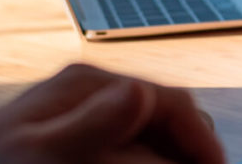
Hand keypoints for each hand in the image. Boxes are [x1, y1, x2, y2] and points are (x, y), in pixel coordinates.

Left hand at [0, 63, 224, 163]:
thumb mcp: (41, 152)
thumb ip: (91, 122)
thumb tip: (136, 92)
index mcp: (90, 84)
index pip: (171, 102)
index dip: (200, 139)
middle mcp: (94, 90)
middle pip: (165, 118)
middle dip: (184, 149)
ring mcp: (88, 111)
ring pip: (151, 133)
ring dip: (165, 156)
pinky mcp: (81, 132)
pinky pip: (130, 143)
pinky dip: (143, 158)